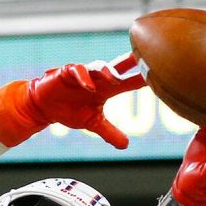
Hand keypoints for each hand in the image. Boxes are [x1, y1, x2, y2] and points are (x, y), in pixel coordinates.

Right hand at [0, 53, 145, 148]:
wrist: (45, 106)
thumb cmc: (70, 109)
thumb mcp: (93, 124)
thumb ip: (109, 133)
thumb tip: (126, 145)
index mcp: (108, 88)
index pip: (130, 81)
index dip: (143, 78)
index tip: (160, 76)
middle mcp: (98, 77)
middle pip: (118, 67)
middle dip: (131, 62)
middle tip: (144, 60)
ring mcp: (83, 73)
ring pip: (98, 67)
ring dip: (106, 71)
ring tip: (113, 78)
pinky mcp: (67, 72)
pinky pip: (76, 71)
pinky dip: (83, 77)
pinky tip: (89, 85)